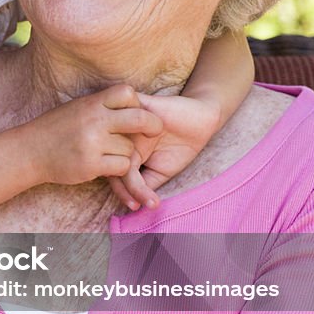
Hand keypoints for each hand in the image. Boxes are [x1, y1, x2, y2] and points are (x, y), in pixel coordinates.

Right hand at [27, 84, 163, 186]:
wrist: (30, 151)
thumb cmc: (55, 128)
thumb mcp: (77, 107)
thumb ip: (101, 105)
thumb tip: (131, 100)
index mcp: (92, 103)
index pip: (128, 93)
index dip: (137, 103)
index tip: (134, 112)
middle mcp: (94, 120)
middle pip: (140, 119)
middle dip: (152, 126)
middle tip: (153, 132)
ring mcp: (93, 143)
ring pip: (130, 148)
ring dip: (126, 153)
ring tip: (109, 153)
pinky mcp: (91, 164)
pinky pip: (122, 166)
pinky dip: (118, 168)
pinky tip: (105, 165)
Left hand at [109, 93, 221, 208]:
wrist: (201, 118)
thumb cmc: (180, 145)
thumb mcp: (161, 171)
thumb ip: (146, 184)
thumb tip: (134, 204)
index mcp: (125, 152)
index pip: (115, 173)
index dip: (122, 191)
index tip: (134, 207)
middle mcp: (122, 138)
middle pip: (112, 161)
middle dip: (125, 186)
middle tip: (138, 203)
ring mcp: (128, 122)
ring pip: (118, 147)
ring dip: (130, 171)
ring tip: (144, 191)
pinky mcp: (139, 105)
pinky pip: (127, 119)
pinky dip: (136, 140)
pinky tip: (148, 158)